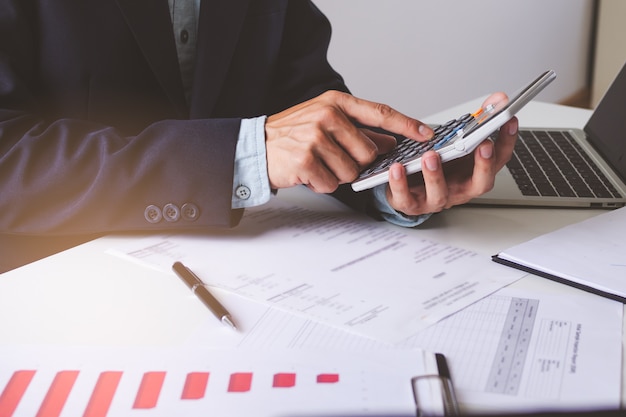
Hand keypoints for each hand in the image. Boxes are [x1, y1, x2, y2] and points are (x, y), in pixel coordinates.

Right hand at [265, 90, 433, 192]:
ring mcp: (315, 137)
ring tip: (318, 164)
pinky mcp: (305, 160)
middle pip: (368, 152)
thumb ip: (361, 131)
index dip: (406, 124)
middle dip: (356, 162)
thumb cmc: (294, 134)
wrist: (257, 146)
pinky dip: (322, 184)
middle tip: (334, 157)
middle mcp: (327, 116)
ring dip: (337, 174)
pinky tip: (309, 172)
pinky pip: (330, 183)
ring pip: (351, 171)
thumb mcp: (327, 122)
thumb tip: (390, 142)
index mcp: (336, 102)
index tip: (426, 133)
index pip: (380, 112)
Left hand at [384, 92, 518, 215]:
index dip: (507, 141)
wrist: (408, 187)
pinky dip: (400, 184)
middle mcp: (460, 189)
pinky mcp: (411, 204)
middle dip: (484, 165)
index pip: (498, 159)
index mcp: (474, 173)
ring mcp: (436, 199)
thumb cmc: (437, 165)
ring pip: (440, 194)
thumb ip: (477, 122)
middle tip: (483, 146)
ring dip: (436, 175)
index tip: (509, 120)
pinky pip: (406, 198)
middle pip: (481, 184)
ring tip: (430, 155)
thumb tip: (498, 98)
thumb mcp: (457, 142)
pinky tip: (397, 168)